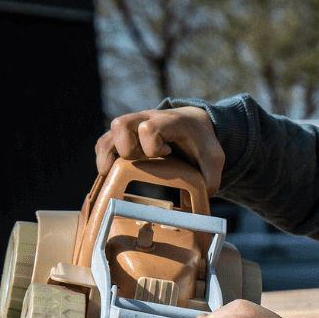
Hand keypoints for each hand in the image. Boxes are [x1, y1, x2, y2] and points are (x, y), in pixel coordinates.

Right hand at [96, 106, 224, 194]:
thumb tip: (199, 199)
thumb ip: (210, 179)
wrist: (194, 124)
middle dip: (128, 149)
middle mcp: (146, 118)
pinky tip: (108, 172)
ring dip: (110, 154)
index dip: (153, 146)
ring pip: (109, 133)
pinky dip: (104, 156)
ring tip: (115, 172)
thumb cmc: (201, 142)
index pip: (149, 128)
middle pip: (121, 125)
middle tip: (143, 161)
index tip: (167, 154)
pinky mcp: (125, 135)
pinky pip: (105, 142)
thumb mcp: (214, 159)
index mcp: (169, 121)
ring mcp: (133, 126)